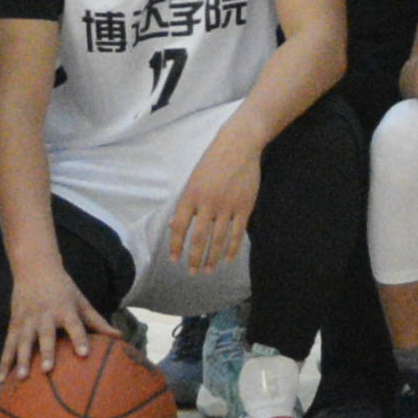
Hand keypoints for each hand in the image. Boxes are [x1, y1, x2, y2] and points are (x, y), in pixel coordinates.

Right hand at [2, 254, 114, 376]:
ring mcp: (27, 319)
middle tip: (47, 370)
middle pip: (46, 335)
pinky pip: (8, 344)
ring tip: (22, 378)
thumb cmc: (64, 290)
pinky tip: (3, 379)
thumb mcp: (82, 302)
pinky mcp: (14, 323)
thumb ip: (98, 322)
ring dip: (21, 359)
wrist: (35, 268)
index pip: (75, 325)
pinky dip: (5, 361)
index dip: (80, 339)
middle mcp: (45, 314)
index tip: (84, 355)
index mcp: (65, 309)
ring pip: (23, 341)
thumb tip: (120, 338)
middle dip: (46, 352)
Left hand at [159, 122, 264, 285]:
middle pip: (199, 238)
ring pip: (218, 239)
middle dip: (195, 258)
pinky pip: (237, 233)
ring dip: (213, 258)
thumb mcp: (193, 179)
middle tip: (193, 272)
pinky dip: (232, 249)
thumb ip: (185, 204)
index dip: (176, 245)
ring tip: (209, 270)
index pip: (179, 227)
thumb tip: (173, 226)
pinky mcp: (244, 207)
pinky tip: (228, 259)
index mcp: (191, 195)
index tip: (175, 260)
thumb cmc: (213, 161)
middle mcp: (208, 203)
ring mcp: (227, 206)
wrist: (239, 145)